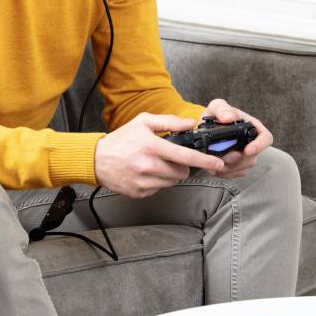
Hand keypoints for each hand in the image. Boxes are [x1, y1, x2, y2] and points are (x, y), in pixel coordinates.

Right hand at [94, 113, 225, 198]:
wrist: (97, 160)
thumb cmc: (121, 139)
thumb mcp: (143, 122)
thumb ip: (169, 122)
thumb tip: (190, 124)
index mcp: (152, 146)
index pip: (185, 156)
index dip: (205, 161)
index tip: (218, 164)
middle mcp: (149, 166)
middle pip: (182, 172)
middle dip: (183, 167)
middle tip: (172, 159)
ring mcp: (144, 182)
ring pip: (172, 182)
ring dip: (170, 175)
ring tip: (156, 164)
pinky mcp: (140, 193)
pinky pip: (159, 189)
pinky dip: (158, 182)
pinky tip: (146, 172)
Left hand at [203, 98, 272, 179]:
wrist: (207, 129)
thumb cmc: (216, 115)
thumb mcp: (217, 107)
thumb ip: (222, 109)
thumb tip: (228, 118)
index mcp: (253, 127)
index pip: (266, 138)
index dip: (259, 146)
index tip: (247, 151)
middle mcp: (253, 143)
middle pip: (252, 158)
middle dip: (235, 159)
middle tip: (220, 157)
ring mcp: (247, 157)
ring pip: (242, 168)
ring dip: (227, 166)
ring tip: (212, 159)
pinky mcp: (238, 167)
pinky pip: (233, 174)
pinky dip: (222, 172)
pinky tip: (212, 164)